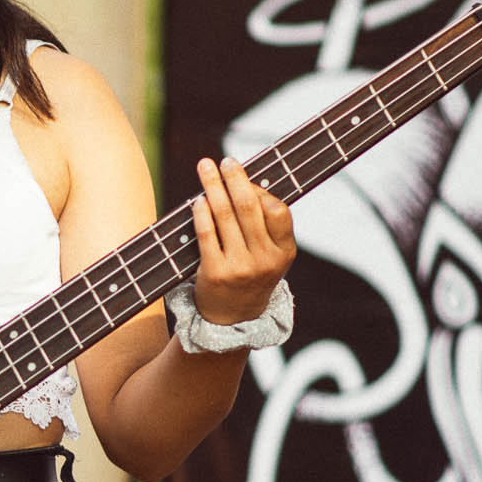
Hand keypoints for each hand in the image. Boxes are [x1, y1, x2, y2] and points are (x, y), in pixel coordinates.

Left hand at [189, 156, 295, 324]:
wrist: (232, 320)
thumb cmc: (250, 276)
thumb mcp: (270, 257)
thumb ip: (266, 226)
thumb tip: (246, 181)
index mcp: (284, 252)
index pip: (278, 211)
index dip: (261, 191)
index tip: (245, 178)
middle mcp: (265, 260)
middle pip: (249, 208)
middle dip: (235, 178)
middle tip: (224, 161)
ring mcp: (241, 267)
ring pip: (225, 216)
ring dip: (213, 187)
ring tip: (205, 168)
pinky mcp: (216, 273)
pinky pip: (206, 233)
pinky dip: (201, 212)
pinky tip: (198, 200)